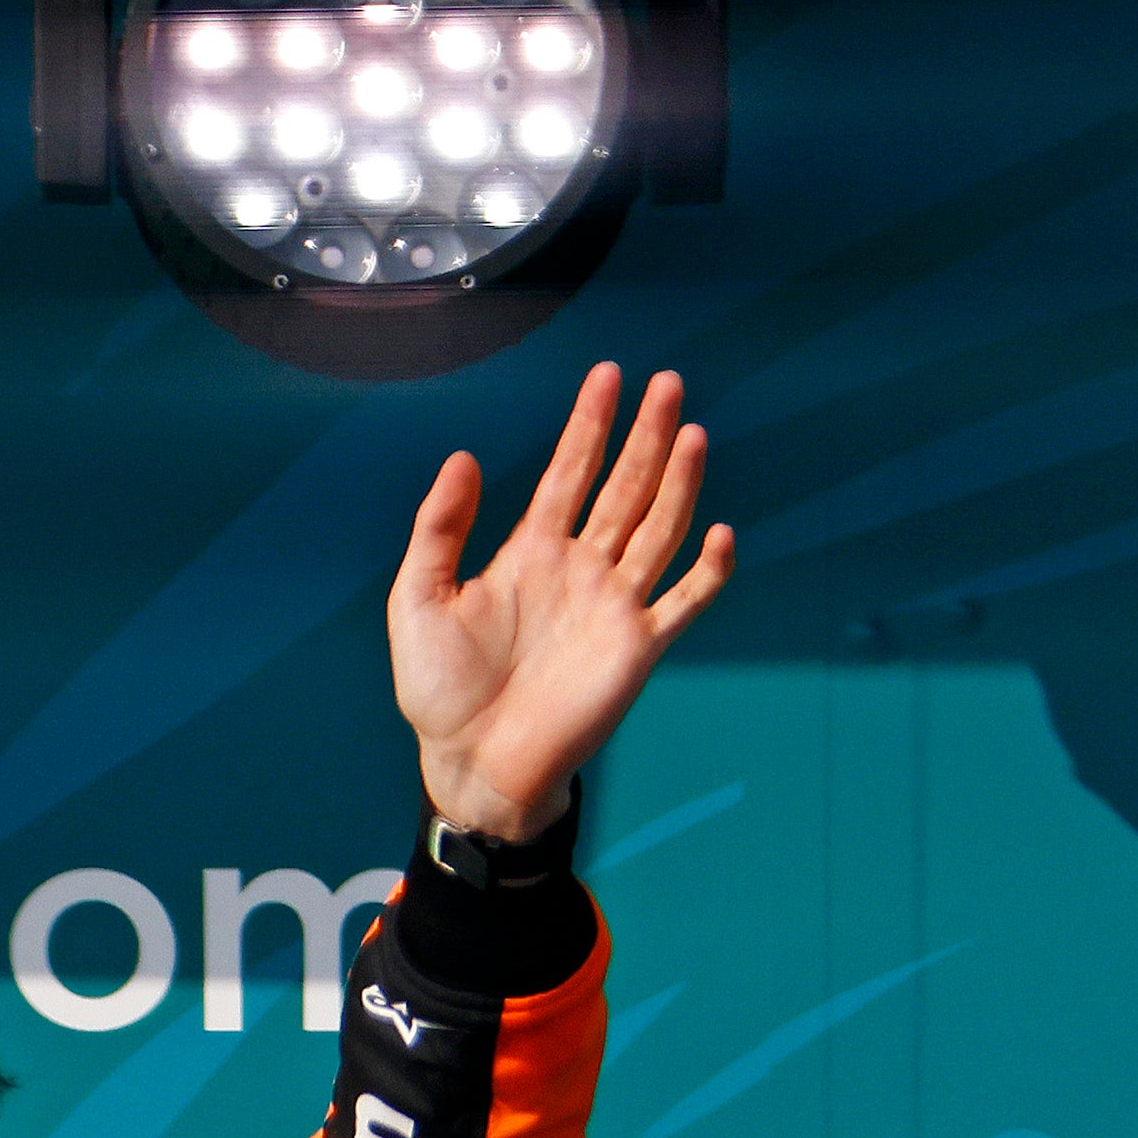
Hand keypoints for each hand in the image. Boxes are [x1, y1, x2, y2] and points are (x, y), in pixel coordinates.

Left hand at [389, 360, 734, 842]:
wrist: (472, 761)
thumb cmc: (439, 689)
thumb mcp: (419, 599)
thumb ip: (440, 529)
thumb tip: (463, 457)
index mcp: (531, 552)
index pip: (569, 473)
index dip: (588, 425)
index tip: (607, 375)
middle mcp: (580, 569)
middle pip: (624, 487)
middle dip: (644, 436)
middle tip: (666, 382)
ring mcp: (613, 605)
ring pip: (658, 529)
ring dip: (678, 483)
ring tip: (691, 432)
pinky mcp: (637, 648)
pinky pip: (684, 602)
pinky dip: (707, 570)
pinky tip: (718, 531)